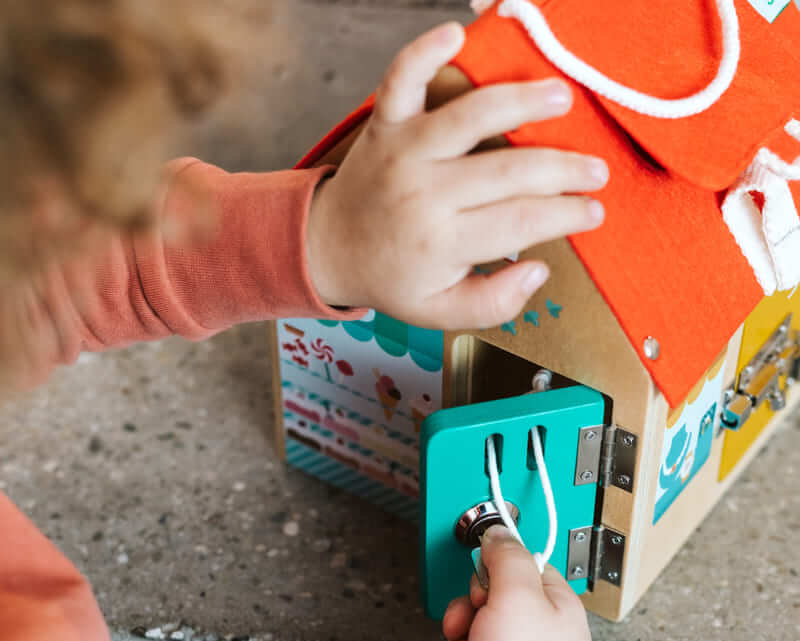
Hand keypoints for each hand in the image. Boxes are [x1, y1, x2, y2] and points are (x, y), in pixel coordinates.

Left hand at [307, 22, 607, 329]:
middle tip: (596, 170)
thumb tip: (538, 269)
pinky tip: (456, 34)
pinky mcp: (385, 124)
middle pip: (510, 171)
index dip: (567, 214)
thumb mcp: (439, 312)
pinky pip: (403, 79)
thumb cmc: (392, 278)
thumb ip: (493, 303)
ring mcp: (403, 152)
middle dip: (565, 169)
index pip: (522, 221)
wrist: (328, 248)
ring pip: (470, 116)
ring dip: (521, 101)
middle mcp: (425, 193)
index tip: (593, 211)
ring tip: (561, 99)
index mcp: (441, 242)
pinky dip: (426, 52)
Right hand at [438, 526, 591, 640]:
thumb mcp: (514, 594)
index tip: (483, 578)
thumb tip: (501, 534)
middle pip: (498, 600)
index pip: (528, 567)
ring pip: (480, 632)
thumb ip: (507, 555)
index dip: (497, 570)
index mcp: (564, 612)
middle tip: (468, 622)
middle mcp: (550, 640)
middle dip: (471, 611)